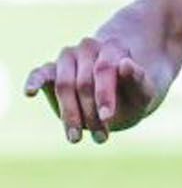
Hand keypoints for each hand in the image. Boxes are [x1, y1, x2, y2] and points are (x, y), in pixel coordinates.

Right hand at [24, 33, 168, 142]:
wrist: (124, 94)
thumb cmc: (135, 93)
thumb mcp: (145, 92)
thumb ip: (138, 80)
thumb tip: (125, 64)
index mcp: (112, 48)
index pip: (104, 70)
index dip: (105, 94)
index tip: (108, 118)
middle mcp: (87, 48)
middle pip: (83, 83)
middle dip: (90, 114)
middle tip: (101, 139)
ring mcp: (67, 58)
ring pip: (63, 86)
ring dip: (69, 114)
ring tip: (76, 139)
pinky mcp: (52, 71)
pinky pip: (40, 73)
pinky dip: (34, 82)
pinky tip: (30, 93)